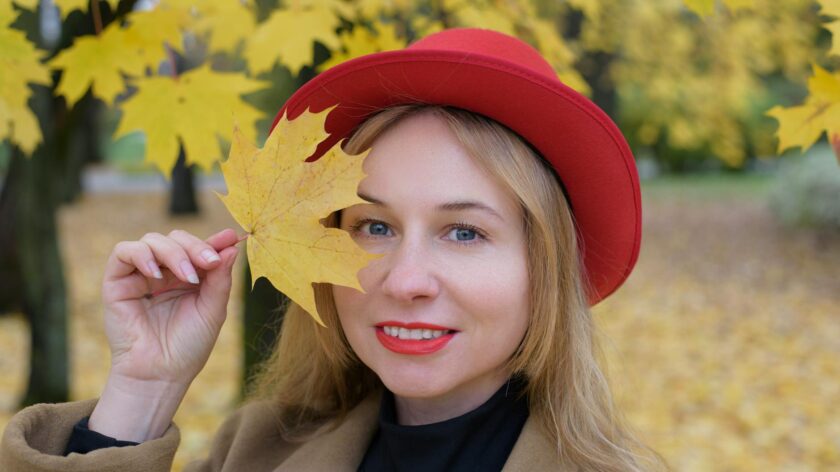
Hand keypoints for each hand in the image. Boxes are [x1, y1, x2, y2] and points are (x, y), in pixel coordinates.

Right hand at [101, 228, 240, 388]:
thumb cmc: (188, 347)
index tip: (231, 237)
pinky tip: (156, 274)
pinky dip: (141, 255)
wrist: (161, 375)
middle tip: (210, 261)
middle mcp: (164, 273)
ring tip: (187, 276)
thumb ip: (220, 278)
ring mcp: (140, 276)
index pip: (198, 248)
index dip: (214, 241)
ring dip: (173, 252)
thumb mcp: (213, 310)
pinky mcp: (117, 282)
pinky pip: (123, 252)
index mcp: (188, 277)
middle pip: (176, 239)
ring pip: (152, 241)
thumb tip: (231, 246)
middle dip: (195, 246)